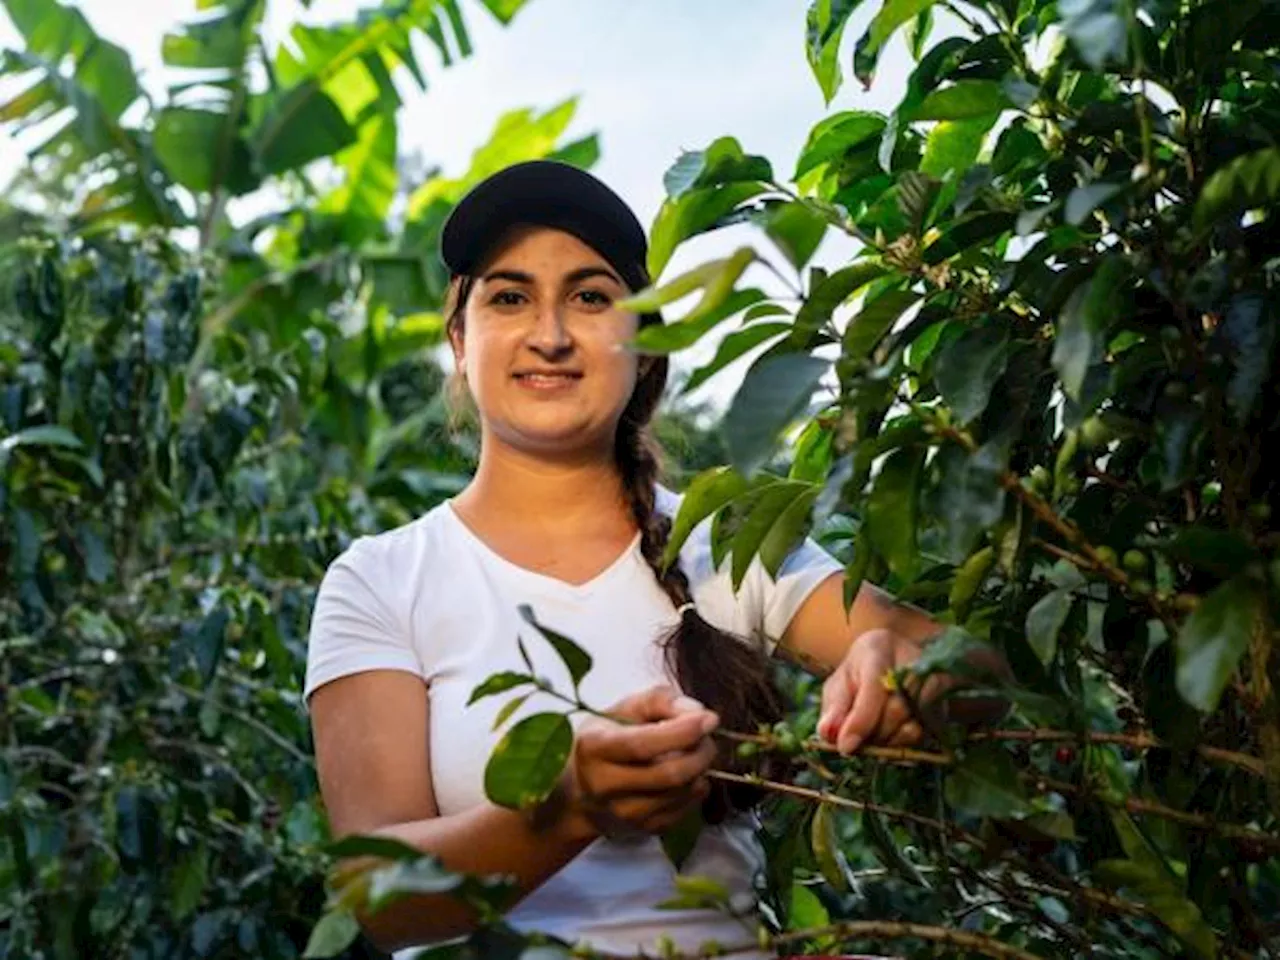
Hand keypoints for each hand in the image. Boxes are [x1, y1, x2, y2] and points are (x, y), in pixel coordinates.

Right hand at [561, 685, 717, 839]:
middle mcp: (604, 785)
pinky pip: (685, 810)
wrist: (581, 791)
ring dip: (701, 770)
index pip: (642, 745)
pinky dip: (696, 789)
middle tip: (707, 737)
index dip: (681, 732)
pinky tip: (687, 776)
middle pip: (668, 774)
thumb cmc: (607, 739)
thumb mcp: (623, 709)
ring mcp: (623, 813)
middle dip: (700, 752)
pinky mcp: (642, 830)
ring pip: (681, 793)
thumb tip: (699, 714)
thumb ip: (660, 701)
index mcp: (594, 747)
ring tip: (695, 753)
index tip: (709, 719)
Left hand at [816, 627, 938, 753]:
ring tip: (872, 734)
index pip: (873, 689)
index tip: (845, 747)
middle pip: (896, 711)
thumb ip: (834, 708)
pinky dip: (903, 741)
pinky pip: (924, 733)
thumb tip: (827, 734)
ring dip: (887, 741)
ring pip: (912, 726)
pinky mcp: (944, 700)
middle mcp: (911, 660)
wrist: (891, 657)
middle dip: (872, 734)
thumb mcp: (839, 684)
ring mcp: (933, 679)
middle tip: (855, 743)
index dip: (859, 721)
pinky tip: (890, 733)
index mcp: (878, 649)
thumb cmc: (860, 673)